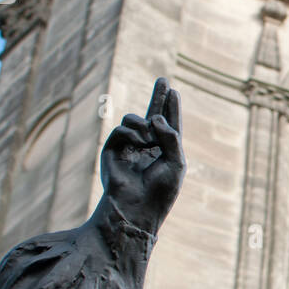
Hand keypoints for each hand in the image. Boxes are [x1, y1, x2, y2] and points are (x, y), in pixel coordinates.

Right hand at [99, 78, 184, 236]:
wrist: (136, 208)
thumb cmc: (159, 191)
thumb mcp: (176, 162)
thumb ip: (171, 136)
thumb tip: (155, 118)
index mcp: (165, 152)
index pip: (169, 125)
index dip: (172, 108)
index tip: (174, 92)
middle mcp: (147, 147)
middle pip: (153, 115)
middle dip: (158, 97)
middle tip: (164, 79)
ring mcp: (129, 148)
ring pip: (135, 118)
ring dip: (144, 124)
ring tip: (149, 139)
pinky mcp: (112, 150)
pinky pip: (122, 129)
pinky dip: (132, 132)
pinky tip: (140, 143)